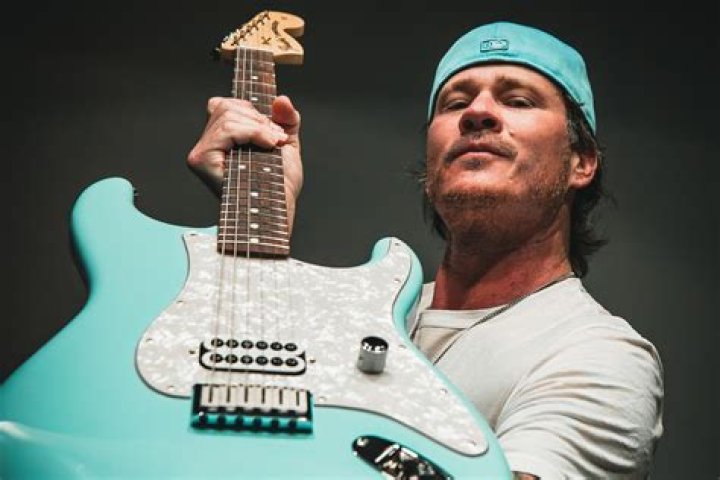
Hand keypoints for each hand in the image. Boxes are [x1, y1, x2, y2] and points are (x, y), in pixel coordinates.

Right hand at [187, 95, 302, 231]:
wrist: (279, 210)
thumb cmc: (280, 186)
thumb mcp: (287, 144)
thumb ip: (286, 119)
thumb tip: (281, 99)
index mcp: (220, 143)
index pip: (223, 106)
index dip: (251, 112)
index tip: (273, 132)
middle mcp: (206, 147)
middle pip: (225, 107)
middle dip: (259, 120)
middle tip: (276, 141)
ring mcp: (201, 154)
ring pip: (226, 115)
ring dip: (258, 128)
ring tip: (272, 146)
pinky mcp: (201, 160)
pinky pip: (226, 129)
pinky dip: (251, 132)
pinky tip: (266, 146)